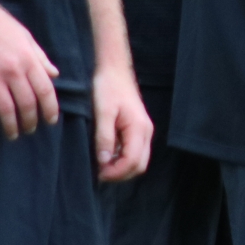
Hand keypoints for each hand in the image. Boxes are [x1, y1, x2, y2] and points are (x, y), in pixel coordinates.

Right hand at [0, 0, 61, 137]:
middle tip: (30, 130)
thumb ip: (40, 58)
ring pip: (5, 109)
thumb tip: (54, 74)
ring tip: (13, 134)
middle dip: (30, 121)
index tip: (51, 121)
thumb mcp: (26, 37)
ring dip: (10, 126)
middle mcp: (13, 70)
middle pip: (27, 104)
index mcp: (29, 59)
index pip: (45, 91)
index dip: (50, 109)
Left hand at [91, 65, 152, 181]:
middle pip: (140, 165)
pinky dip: (124, 159)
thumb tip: (104, 162)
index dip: (116, 172)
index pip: (132, 161)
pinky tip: (108, 155)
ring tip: (103, 165)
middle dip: (121, 174)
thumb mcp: (103, 112)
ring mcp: (144, 130)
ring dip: (123, 168)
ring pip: (139, 160)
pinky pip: (136, 151)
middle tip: (100, 173)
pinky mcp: (139, 128)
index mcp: (139, 128)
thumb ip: (104, 137)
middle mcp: (146, 131)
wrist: (115, 70)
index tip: (98, 173)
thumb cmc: (108, 88)